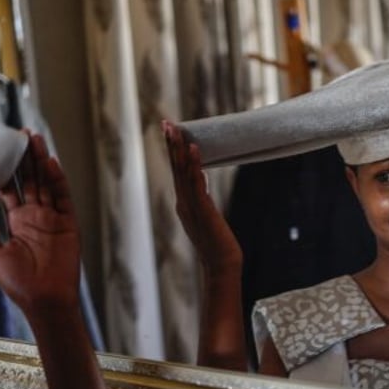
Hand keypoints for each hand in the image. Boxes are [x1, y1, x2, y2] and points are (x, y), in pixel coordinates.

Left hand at [0, 133, 81, 311]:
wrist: (45, 300)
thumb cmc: (18, 283)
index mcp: (16, 222)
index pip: (9, 189)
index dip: (5, 170)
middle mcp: (34, 216)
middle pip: (29, 180)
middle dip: (24, 158)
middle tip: (19, 134)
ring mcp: (52, 218)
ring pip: (46, 184)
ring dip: (40, 162)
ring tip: (34, 140)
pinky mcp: (68, 223)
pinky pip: (63, 198)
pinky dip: (57, 180)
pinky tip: (50, 164)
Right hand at [162, 120, 242, 271]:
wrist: (221, 265)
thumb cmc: (217, 245)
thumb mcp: (206, 218)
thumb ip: (201, 200)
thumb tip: (200, 181)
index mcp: (183, 204)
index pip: (176, 172)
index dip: (172, 152)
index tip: (169, 132)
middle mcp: (183, 203)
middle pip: (175, 168)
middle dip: (171, 145)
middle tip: (166, 123)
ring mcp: (191, 206)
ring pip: (182, 172)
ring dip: (179, 150)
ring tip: (177, 130)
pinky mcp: (203, 210)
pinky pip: (196, 182)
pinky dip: (194, 164)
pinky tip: (194, 149)